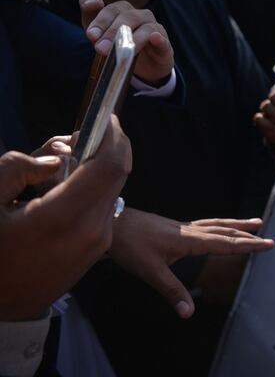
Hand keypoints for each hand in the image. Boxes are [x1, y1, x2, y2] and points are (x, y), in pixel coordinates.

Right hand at [0, 119, 130, 320]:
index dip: (114, 135)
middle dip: (106, 147)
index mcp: (63, 217)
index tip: (106, 117)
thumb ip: (16, 170)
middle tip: (80, 136)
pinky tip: (64, 189)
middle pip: (117, 173)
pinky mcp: (99, 247)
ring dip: (100, 168)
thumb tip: (55, 159)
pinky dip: (95, 188)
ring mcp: (99, 241)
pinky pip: (105, 206)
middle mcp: (91, 229)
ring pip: (113, 188)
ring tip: (64, 165)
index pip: (110, 164)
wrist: (0, 303)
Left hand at [79, 0, 173, 84]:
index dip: (100, 20)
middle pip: (127, 17)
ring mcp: (154, 28)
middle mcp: (140, 15)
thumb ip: (90, 17)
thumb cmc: (118, 45)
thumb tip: (90, 3)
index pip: (112, 9)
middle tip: (100, 48)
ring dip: (131, 39)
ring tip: (120, 51)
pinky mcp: (165, 45)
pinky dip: (159, 39)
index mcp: (123, 11)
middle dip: (112, 32)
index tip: (90, 35)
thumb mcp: (100, 34)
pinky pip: (163, 39)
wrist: (142, 66)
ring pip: (144, 28)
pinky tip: (154, 38)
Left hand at [108, 210, 273, 318]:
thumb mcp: (150, 271)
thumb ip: (172, 291)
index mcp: (189, 240)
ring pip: (217, 224)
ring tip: (254, 223)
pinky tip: (219, 228)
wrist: (112, 222)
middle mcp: (190, 230)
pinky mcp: (176, 227)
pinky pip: (206, 224)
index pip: (225, 243)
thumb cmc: (130, 245)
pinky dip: (220, 225)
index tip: (268, 244)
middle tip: (268, 237)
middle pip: (225, 232)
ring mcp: (183, 227)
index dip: (248, 246)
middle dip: (248, 236)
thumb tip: (188, 313)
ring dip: (237, 225)